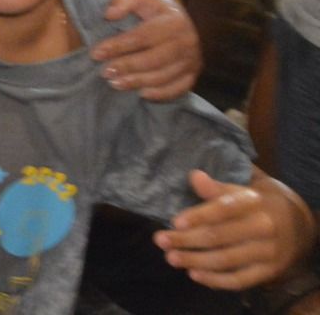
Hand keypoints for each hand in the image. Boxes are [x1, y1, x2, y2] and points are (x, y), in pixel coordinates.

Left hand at [89, 0, 200, 99]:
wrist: (178, 17)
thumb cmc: (154, 7)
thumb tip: (110, 14)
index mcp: (174, 21)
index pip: (142, 37)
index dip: (118, 46)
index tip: (96, 53)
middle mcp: (187, 41)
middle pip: (154, 59)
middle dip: (127, 67)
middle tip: (105, 72)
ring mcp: (192, 59)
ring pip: (164, 76)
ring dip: (138, 82)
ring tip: (115, 83)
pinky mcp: (193, 73)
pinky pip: (178, 88)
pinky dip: (160, 94)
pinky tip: (141, 94)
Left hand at [156, 170, 307, 288]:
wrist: (296, 224)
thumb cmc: (255, 204)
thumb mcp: (239, 189)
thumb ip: (215, 188)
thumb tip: (194, 176)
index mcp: (253, 202)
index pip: (224, 209)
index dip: (199, 216)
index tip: (175, 221)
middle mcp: (263, 227)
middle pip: (219, 236)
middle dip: (187, 240)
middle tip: (161, 240)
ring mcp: (267, 252)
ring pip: (226, 260)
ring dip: (196, 261)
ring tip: (171, 258)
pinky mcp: (268, 271)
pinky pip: (240, 280)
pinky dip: (216, 280)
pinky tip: (194, 275)